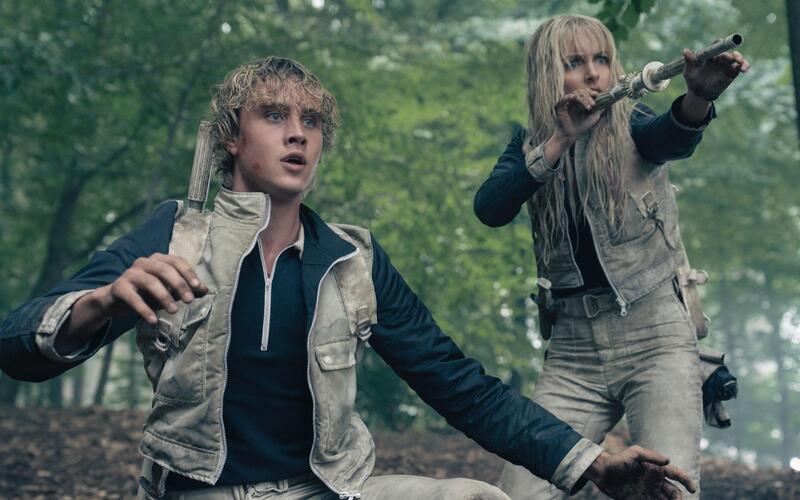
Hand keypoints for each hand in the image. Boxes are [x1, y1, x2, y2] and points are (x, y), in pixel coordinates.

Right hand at [87, 253, 207, 325]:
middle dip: (179, 284)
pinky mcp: (119, 287)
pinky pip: (132, 297)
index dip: (188, 272)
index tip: (198, 287)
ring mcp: (130, 273)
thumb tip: (205, 290)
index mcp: (158, 259)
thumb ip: (187, 289)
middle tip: (189, 300)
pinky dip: (144, 309)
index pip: (176, 261)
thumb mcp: (169, 291)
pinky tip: (153, 320)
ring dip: (164, 296)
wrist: (117, 300)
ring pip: (149, 281)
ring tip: (174, 311)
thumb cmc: (148, 293)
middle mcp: (144, 262)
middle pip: (164, 269)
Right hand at [554, 89, 604, 141]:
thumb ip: (600, 109)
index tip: (597, 94)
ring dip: (583, 99)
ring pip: (576, 94)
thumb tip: (607, 101)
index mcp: (580, 102)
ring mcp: (567, 103)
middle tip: (593, 104)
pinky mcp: (560, 106)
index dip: (591, 92)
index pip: (586, 92)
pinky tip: (574, 98)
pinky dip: (570, 97)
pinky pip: (565, 98)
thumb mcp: (594, 117)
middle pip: (581, 92)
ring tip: (589, 107)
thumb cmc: (582, 127)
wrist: (572, 135)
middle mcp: (574, 101)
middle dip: (588, 96)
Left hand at [584, 447, 696, 499]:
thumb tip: (668, 460)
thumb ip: (650, 455)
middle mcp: (655, 482)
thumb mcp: (634, 453)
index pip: (676, 475)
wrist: (603, 473)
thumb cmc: (618, 461)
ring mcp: (649, 492)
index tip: (693, 488)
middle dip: (679, 499)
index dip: (687, 481)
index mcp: (656, 470)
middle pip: (674, 493)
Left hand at [682, 47, 748, 101]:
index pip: (715, 46)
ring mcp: (727, 64)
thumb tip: (685, 51)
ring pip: (736, 58)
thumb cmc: (693, 80)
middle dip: (729, 53)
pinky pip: (740, 67)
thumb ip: (689, 62)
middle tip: (729, 57)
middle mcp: (719, 58)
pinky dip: (744, 66)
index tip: (720, 42)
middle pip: (727, 52)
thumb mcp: (689, 72)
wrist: (699, 93)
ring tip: (740, 63)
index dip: (718, 43)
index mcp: (710, 55)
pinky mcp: (732, 72)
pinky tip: (744, 69)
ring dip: (740, 58)